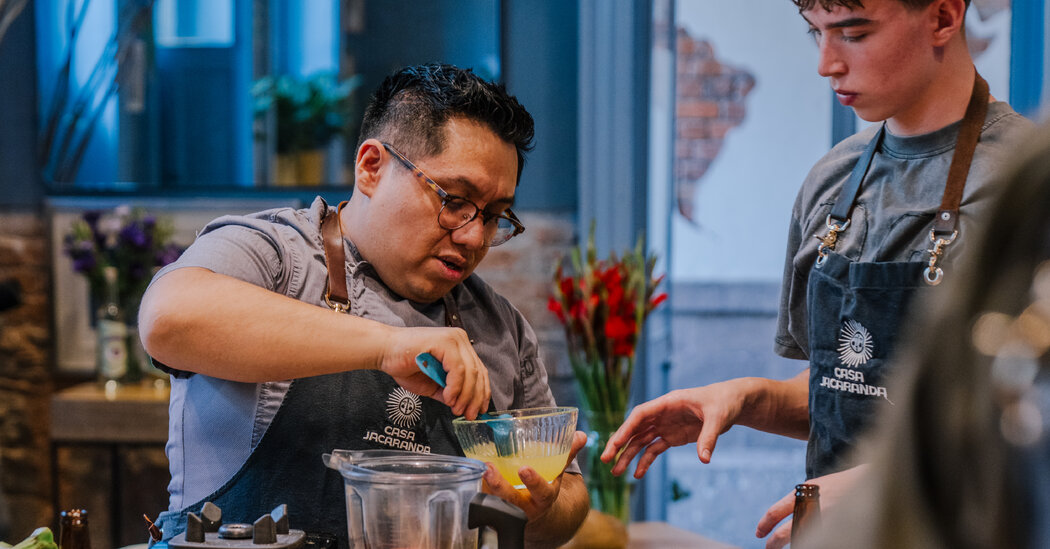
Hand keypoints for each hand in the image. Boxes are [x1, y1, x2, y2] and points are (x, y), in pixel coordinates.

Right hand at [380, 326, 490, 417]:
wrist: (384, 351)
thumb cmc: (404, 363)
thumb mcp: (431, 384)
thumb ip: (448, 391)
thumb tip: (463, 405)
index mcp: (460, 347)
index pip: (479, 371)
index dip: (481, 393)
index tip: (478, 410)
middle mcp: (460, 339)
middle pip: (478, 372)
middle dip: (475, 398)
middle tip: (468, 414)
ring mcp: (453, 339)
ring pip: (470, 372)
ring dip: (465, 395)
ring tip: (456, 408)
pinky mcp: (444, 342)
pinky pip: (457, 369)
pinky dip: (455, 387)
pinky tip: (448, 397)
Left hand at [480, 431, 586, 519]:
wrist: (537, 515)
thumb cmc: (545, 488)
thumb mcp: (558, 474)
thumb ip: (567, 453)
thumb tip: (581, 435)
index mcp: (544, 497)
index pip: (541, 492)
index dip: (533, 482)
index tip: (524, 469)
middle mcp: (526, 508)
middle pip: (512, 500)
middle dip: (500, 486)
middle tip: (489, 469)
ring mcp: (509, 512)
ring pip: (495, 503)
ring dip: (485, 487)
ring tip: (480, 468)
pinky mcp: (494, 513)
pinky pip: (484, 502)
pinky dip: (478, 489)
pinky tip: (472, 473)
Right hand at [600, 381, 747, 477]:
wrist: (733, 403)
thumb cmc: (724, 403)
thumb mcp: (718, 418)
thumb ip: (709, 438)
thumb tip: (704, 459)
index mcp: (668, 403)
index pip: (640, 415)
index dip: (626, 428)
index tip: (614, 442)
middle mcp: (662, 414)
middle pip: (635, 429)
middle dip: (619, 444)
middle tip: (606, 460)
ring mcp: (666, 425)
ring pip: (641, 441)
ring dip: (628, 455)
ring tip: (617, 473)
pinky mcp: (673, 436)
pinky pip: (654, 449)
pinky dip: (645, 461)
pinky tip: (638, 474)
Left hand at [755, 465, 868, 548]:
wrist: (869, 481)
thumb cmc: (840, 485)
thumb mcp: (815, 486)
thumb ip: (799, 499)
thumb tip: (785, 515)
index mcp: (802, 493)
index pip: (775, 512)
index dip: (764, 525)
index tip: (759, 534)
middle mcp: (811, 507)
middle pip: (785, 533)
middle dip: (774, 543)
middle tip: (769, 548)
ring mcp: (824, 519)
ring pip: (801, 539)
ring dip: (796, 544)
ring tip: (792, 546)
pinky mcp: (836, 527)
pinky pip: (818, 539)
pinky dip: (811, 542)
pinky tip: (810, 543)